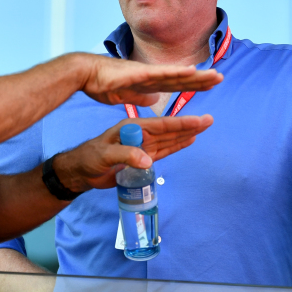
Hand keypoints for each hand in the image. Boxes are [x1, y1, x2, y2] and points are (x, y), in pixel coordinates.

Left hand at [53, 116, 212, 191]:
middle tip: (210, 119)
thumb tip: (148, 161)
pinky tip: (188, 141)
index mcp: (132, 128)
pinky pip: (163, 151)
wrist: (81, 171)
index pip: (160, 125)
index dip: (180, 123)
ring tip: (203, 128)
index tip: (198, 119)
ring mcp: (142, 146)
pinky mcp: (142, 157)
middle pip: (169, 130)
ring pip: (169, 139)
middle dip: (189, 125)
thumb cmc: (89, 158)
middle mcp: (140, 134)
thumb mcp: (105, 155)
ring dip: (185, 135)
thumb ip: (126, 155)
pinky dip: (176, 146)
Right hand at [80, 55, 222, 106]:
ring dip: (195, 75)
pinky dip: (176, 72)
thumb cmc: (102, 83)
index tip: (210, 84)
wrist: (85, 74)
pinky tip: (190, 71)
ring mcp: (145, 72)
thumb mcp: (126, 95)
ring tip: (214, 75)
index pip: (175, 84)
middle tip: (221, 78)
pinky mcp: (137, 73)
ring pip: (175, 74)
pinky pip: (160, 73)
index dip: (193, 84)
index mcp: (148, 82)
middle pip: (180, 77)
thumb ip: (141, 97)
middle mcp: (150, 75)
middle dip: (200, 78)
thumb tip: (155, 100)